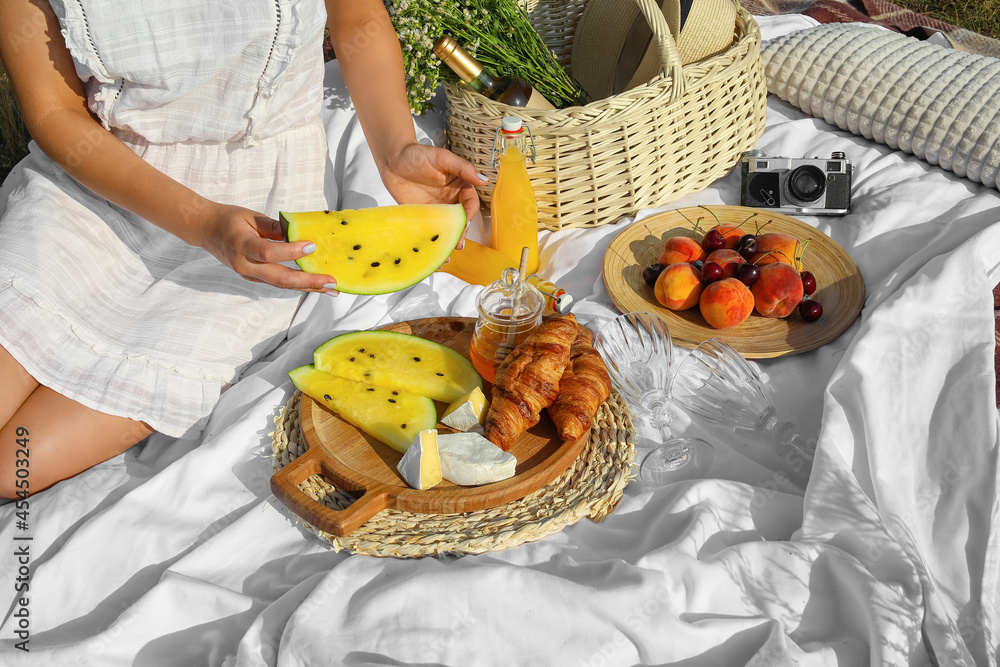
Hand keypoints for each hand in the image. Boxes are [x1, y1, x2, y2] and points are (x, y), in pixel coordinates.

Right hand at [196, 204, 337, 292]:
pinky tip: (318, 285)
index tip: (312, 246)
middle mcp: (245, 265)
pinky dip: (299, 284)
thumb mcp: (251, 216)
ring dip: (308, 287)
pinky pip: (279, 283)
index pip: (268, 252)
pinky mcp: (255, 278)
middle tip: (332, 282)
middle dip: (308, 282)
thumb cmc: (230, 220)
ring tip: (332, 289)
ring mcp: (250, 275)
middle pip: (279, 278)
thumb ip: (274, 227)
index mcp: (241, 245)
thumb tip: (299, 234)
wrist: (207, 231)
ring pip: (282, 284)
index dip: (290, 251)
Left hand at [378, 143, 487, 246]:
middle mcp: (450, 201)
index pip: (470, 203)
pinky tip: (434, 251)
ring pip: (446, 228)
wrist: (392, 160)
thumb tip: (483, 180)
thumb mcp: (442, 158)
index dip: (469, 213)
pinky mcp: (422, 217)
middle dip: (461, 232)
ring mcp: (436, 211)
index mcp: (459, 187)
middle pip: (460, 220)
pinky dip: (433, 241)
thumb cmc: (418, 154)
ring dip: (449, 241)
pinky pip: (430, 231)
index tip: (466, 221)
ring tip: (448, 253)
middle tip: (459, 243)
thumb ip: (463, 168)